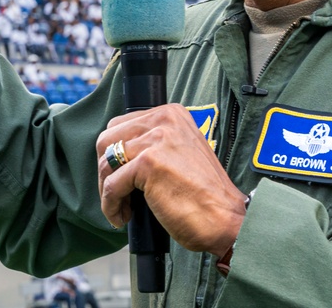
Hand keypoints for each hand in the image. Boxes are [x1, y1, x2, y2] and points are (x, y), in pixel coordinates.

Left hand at [97, 104, 246, 255]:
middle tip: (118, 193)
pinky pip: (112, 185)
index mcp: (172, 113)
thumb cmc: (204, 195)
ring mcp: (156, 139)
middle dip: (106, 170)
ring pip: (106, 162)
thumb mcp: (180, 152)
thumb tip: (116, 152)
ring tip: (122, 208)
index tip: (121, 177)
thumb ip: (153, 142)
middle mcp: (164, 119)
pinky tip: (123, 217)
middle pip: (107, 139)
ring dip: (107, 190)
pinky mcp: (148, 163)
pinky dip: (111, 205)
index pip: (121, 125)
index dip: (115, 155)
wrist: (225, 219)